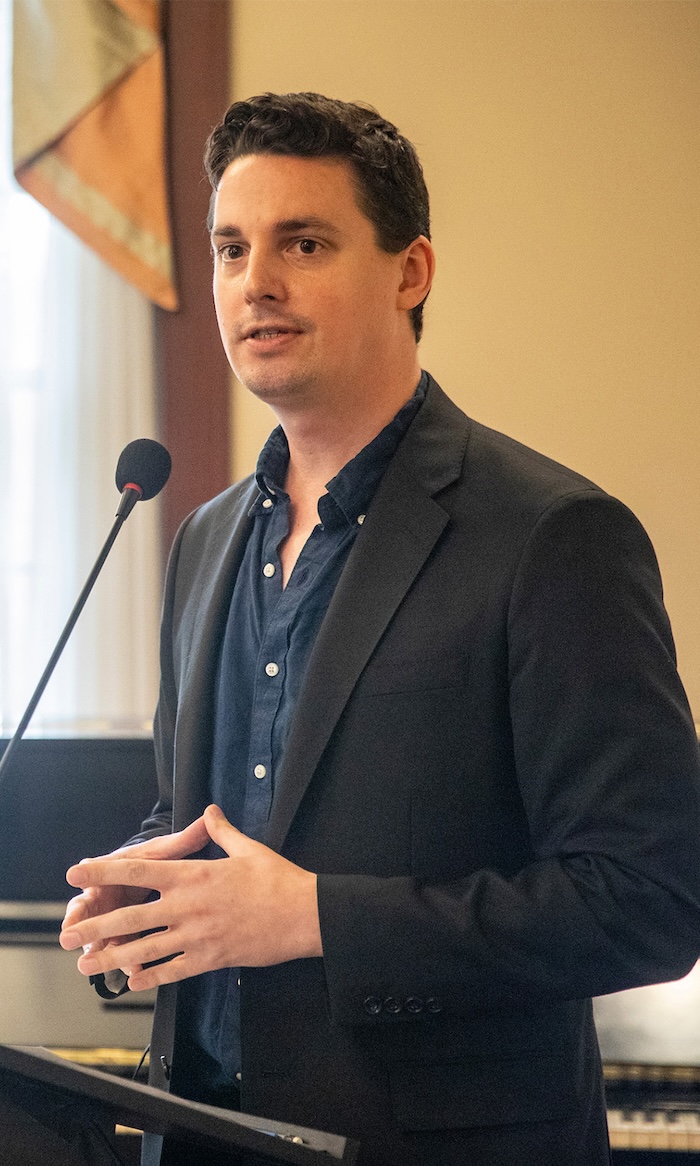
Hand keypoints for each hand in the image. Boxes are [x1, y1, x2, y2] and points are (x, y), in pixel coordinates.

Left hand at [59, 805, 321, 990]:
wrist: (304, 914)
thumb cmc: (277, 879)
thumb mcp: (247, 848)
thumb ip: (221, 832)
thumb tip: (210, 811)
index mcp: (193, 874)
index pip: (139, 869)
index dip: (104, 870)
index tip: (77, 872)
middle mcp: (188, 904)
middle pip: (132, 915)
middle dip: (96, 925)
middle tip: (68, 934)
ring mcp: (198, 934)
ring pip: (146, 948)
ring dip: (113, 957)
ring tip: (88, 964)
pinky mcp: (211, 958)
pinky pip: (174, 969)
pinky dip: (152, 976)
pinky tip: (134, 981)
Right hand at [61, 817, 210, 974]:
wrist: (154, 879)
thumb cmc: (157, 862)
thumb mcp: (169, 851)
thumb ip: (186, 839)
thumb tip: (209, 816)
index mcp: (115, 869)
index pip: (98, 868)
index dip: (88, 872)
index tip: (74, 875)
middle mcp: (107, 893)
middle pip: (87, 908)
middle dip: (78, 922)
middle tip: (69, 933)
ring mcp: (112, 918)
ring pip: (100, 936)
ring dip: (97, 949)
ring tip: (93, 962)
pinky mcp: (122, 938)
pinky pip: (120, 952)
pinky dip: (125, 962)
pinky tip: (132, 973)